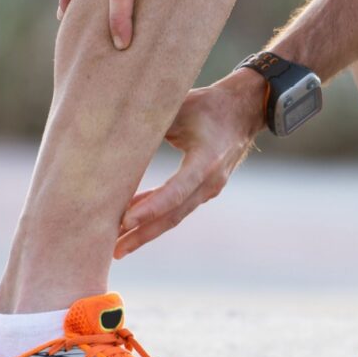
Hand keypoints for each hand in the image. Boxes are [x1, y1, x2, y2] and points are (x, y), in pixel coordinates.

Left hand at [115, 70, 265, 256]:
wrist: (243, 111)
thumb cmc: (208, 105)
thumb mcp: (179, 108)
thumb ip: (151, 125)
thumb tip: (114, 138)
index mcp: (207, 160)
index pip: (176, 190)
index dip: (151, 207)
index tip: (126, 221)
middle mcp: (210, 181)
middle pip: (173, 215)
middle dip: (143, 234)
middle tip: (114, 251)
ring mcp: (210, 189)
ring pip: (175, 216)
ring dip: (147, 231)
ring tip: (119, 246)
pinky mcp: (204, 190)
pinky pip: (178, 207)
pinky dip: (156, 215)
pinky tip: (133, 221)